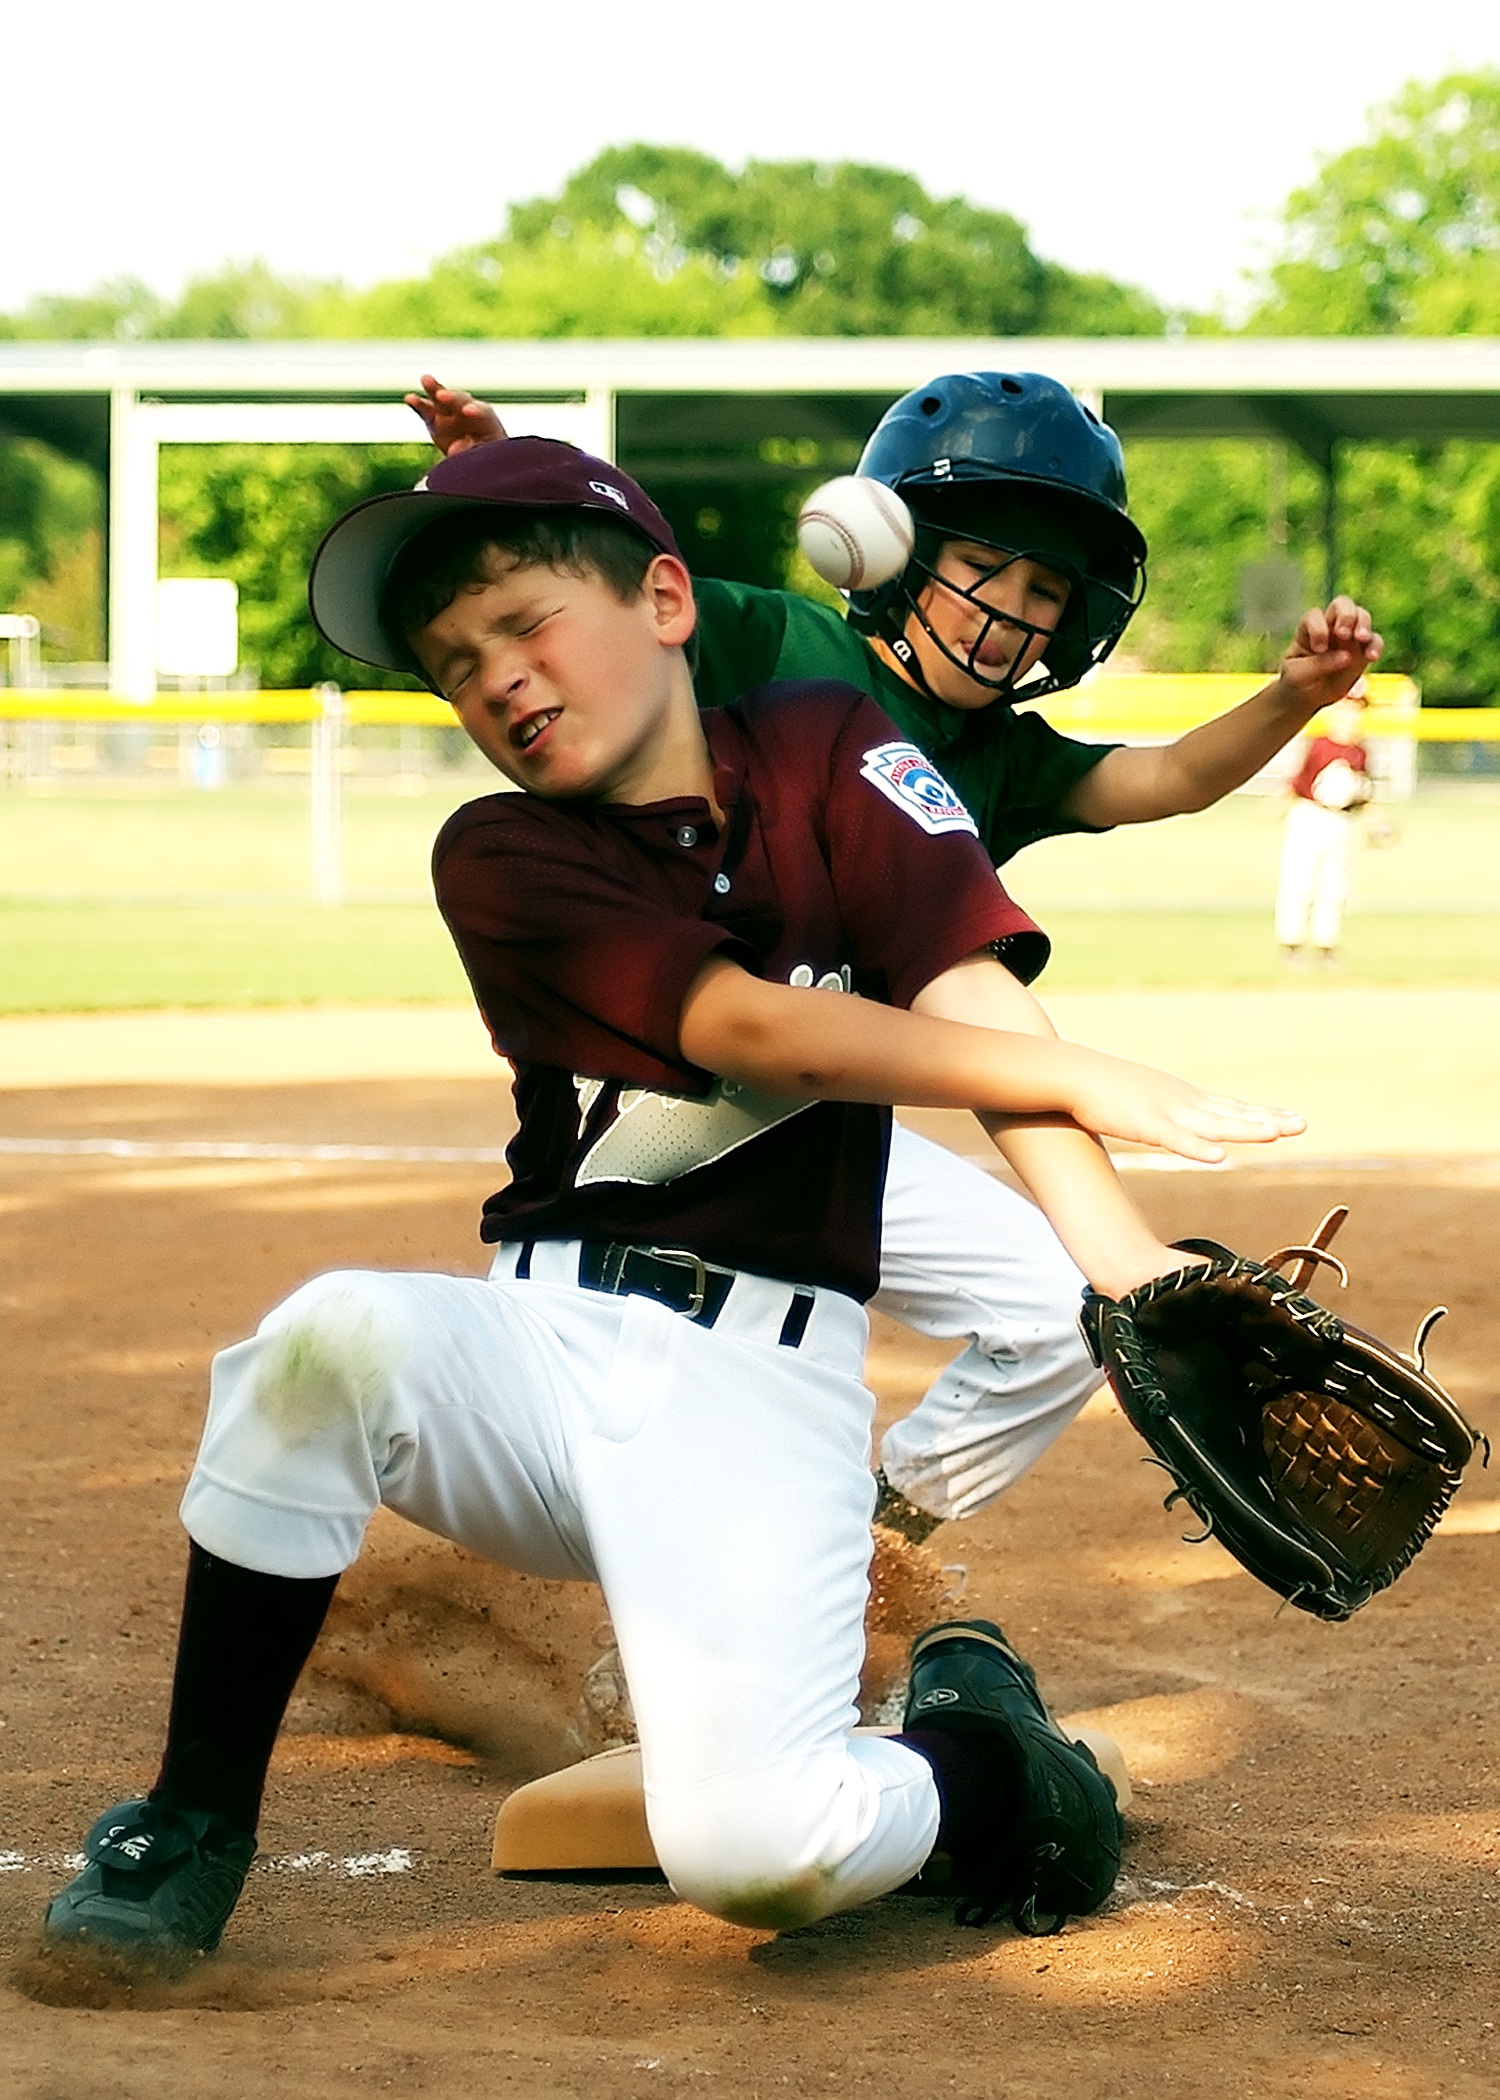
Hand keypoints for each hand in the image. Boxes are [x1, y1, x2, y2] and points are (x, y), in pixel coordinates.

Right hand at [404, 373, 506, 455]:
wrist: (475, 458)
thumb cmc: (485, 456)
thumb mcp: (483, 457)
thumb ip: (472, 451)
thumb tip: (455, 448)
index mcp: (486, 420)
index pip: (482, 412)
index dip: (475, 411)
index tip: (468, 412)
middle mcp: (467, 411)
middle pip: (460, 400)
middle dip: (452, 398)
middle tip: (441, 395)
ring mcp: (449, 413)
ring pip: (441, 399)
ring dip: (433, 389)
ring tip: (425, 379)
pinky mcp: (433, 419)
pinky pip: (425, 410)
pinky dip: (417, 404)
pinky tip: (409, 399)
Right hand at [1063, 1048, 1304, 1164]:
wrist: (1070, 1072)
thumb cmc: (1101, 1090)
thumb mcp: (1141, 1100)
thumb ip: (1160, 1115)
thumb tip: (1171, 1123)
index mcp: (1182, 1098)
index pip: (1231, 1106)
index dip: (1263, 1113)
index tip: (1293, 1119)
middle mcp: (1182, 1102)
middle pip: (1232, 1112)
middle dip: (1268, 1119)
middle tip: (1302, 1123)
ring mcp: (1164, 1111)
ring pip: (1212, 1124)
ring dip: (1245, 1128)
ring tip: (1276, 1133)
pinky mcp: (1142, 1124)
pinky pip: (1175, 1139)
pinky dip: (1198, 1148)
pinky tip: (1220, 1156)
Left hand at [1279, 596, 1382, 710]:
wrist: (1307, 698)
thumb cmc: (1297, 682)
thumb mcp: (1298, 676)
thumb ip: (1318, 665)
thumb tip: (1347, 656)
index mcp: (1308, 628)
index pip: (1315, 616)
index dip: (1318, 628)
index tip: (1319, 649)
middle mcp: (1329, 627)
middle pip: (1342, 604)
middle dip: (1346, 614)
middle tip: (1343, 634)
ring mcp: (1348, 637)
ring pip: (1361, 616)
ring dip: (1364, 624)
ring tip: (1362, 638)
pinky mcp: (1362, 651)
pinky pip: (1375, 640)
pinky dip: (1376, 645)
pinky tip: (1372, 657)